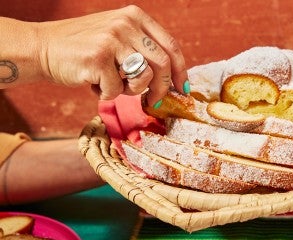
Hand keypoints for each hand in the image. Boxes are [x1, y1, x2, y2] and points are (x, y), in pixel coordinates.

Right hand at [37, 5, 187, 104]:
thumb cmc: (84, 49)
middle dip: (162, 89)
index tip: (182, 88)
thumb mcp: (117, 36)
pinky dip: (107, 94)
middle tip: (154, 102)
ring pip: (143, 78)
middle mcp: (126, 24)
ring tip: (113, 85)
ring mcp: (112, 39)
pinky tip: (93, 83)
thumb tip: (170, 79)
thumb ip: (142, 49)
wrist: (42, 48)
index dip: (180, 71)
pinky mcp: (99, 58)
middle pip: (162, 64)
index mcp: (135, 17)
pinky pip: (116, 89)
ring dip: (130, 91)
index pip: (170, 46)